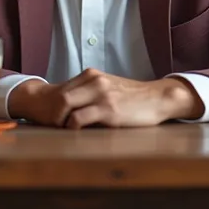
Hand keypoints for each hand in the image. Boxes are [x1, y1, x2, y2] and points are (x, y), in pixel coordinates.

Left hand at [8, 70, 203, 127]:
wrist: (157, 98)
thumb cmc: (132, 98)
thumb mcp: (108, 88)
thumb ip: (89, 92)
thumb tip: (69, 107)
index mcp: (91, 75)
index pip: (61, 89)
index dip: (53, 107)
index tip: (52, 120)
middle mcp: (94, 80)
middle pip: (59, 97)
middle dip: (51, 115)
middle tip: (53, 129)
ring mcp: (101, 94)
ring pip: (65, 105)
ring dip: (59, 122)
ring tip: (63, 132)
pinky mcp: (109, 110)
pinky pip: (79, 119)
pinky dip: (71, 128)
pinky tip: (76, 134)